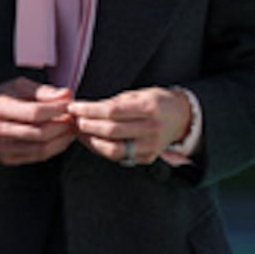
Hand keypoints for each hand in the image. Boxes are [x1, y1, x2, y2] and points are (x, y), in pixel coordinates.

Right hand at [0, 76, 76, 165]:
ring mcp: (1, 148)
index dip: (56, 110)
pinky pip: (37, 156)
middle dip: (62, 126)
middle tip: (75, 118)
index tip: (70, 105)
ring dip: (62, 140)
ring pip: (40, 149)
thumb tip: (67, 94)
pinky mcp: (7, 159)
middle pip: (39, 133)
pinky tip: (61, 138)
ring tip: (71, 128)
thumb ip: (43, 91)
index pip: (34, 112)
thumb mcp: (17, 86)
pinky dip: (54, 148)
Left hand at [68, 87, 190, 165]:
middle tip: (74, 120)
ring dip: (92, 141)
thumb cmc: (155, 102)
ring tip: (80, 132)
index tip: (73, 107)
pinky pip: (120, 157)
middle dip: (87, 125)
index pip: (112, 111)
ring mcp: (151, 146)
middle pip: (111, 131)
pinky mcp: (148, 158)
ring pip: (114, 150)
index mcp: (149, 108)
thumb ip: (113, 103)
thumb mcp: (137, 95)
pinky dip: (103, 150)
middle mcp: (151, 129)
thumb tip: (85, 108)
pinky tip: (93, 141)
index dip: (89, 110)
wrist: (181, 117)